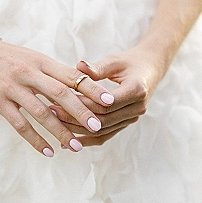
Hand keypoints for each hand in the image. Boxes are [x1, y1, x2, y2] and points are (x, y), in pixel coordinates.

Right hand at [0, 40, 115, 155]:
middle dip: (81, 112)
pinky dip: (36, 139)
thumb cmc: (12, 59)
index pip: (72, 76)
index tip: (110, 101)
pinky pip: (20, 125)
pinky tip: (49, 151)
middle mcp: (29, 74)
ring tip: (76, 146)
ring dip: (61, 131)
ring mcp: (13, 89)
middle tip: (98, 127)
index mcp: (42, 62)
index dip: (92, 89)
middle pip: (60, 94)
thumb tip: (86, 90)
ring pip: (41, 113)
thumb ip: (57, 74)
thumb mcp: (36, 59)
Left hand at [49, 44, 167, 146]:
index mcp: (136, 90)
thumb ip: (97, 68)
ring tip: (55, 126)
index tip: (59, 98)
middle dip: (75, 118)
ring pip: (103, 132)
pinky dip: (87, 140)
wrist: (150, 69)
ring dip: (78, 131)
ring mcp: (132, 119)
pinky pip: (106, 136)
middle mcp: (137, 108)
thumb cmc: (131, 61)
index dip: (82, 103)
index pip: (105, 103)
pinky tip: (68, 142)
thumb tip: (79, 67)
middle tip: (51, 112)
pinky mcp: (126, 124)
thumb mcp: (115, 60)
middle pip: (102, 120)